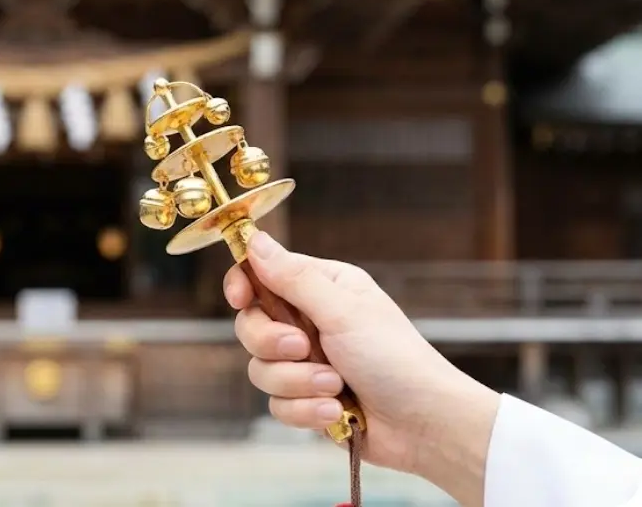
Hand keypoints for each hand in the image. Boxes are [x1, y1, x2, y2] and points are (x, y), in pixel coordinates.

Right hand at [225, 232, 501, 504]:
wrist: (425, 424)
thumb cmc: (395, 359)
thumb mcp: (342, 310)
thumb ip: (293, 278)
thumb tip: (255, 240)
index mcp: (321, 288)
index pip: (260, 276)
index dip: (242, 286)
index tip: (240, 300)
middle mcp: (309, 322)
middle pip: (250, 326)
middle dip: (273, 344)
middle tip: (303, 348)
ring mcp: (307, 363)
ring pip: (261, 370)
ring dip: (298, 382)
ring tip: (336, 386)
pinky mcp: (307, 399)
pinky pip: (277, 405)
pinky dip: (306, 411)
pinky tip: (336, 412)